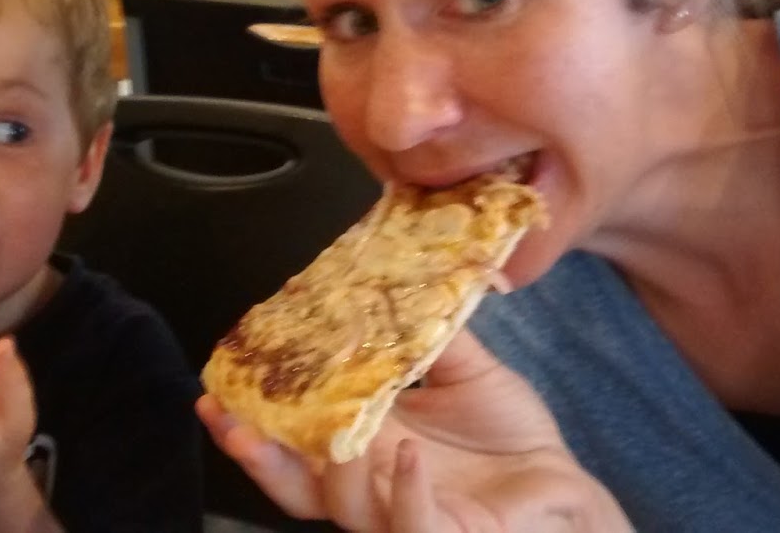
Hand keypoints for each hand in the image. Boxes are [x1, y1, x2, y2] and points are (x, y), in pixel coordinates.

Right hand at [198, 331, 631, 530]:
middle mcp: (372, 488)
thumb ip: (431, 331)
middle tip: (230, 422)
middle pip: (295, 488)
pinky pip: (413, 526)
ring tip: (330, 431)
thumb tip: (407, 272)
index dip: (251, 420)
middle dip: (257, 458)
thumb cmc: (511, 440)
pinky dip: (405, 494)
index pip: (293, 442)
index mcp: (364, 449)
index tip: (216, 389)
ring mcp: (404, 516)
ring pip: (345, 511)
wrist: (563, 486)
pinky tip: (405, 458)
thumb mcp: (465, 371)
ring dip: (329, 473)